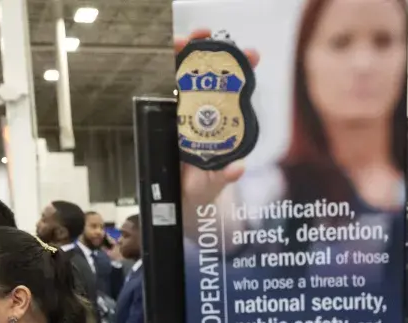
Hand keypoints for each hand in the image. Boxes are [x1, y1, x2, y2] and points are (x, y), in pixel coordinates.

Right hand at [173, 29, 258, 210]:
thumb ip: (225, 175)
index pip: (233, 88)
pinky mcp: (159, 115)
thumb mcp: (214, 182)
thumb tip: (237, 168)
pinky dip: (158, 71)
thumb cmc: (200, 188)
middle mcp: (202, 112)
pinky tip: (159, 59)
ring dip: (181, 53)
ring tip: (180, 42)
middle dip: (209, 50)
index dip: (241, 68)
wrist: (174, 201)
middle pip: (207, 73)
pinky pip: (158, 89)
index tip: (249, 55)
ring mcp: (180, 111)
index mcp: (220, 122)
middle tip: (206, 37)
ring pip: (182, 75)